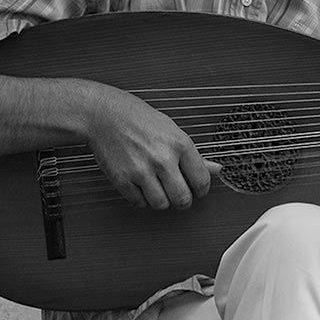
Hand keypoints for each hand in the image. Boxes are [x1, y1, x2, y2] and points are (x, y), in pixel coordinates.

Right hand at [84, 84, 221, 210]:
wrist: (103, 114)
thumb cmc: (138, 118)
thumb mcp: (171, 129)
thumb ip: (194, 154)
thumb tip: (216, 169)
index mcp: (179, 144)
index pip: (201, 181)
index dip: (201, 190)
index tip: (196, 190)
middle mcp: (162, 158)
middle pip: (183, 199)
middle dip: (183, 201)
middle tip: (178, 195)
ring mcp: (141, 170)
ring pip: (161, 204)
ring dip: (161, 200)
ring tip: (157, 186)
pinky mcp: (122, 180)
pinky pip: (139, 203)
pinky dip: (141, 198)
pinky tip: (140, 184)